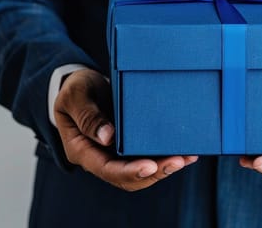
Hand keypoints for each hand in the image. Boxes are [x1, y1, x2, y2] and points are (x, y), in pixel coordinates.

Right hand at [53, 68, 197, 191]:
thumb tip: (108, 138)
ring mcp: (114, 153)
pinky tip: (183, 151)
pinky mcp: (127, 145)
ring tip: (186, 158)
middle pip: (127, 177)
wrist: (80, 84)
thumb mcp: (75, 96)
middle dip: (154, 172)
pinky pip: (146, 157)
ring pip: (140, 171)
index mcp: (81, 150)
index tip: (151, 166)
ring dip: (163, 168)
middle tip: (178, 161)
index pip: (106, 169)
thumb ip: (87, 116)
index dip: (129, 170)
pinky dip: (164, 156)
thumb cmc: (74, 89)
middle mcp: (98, 157)